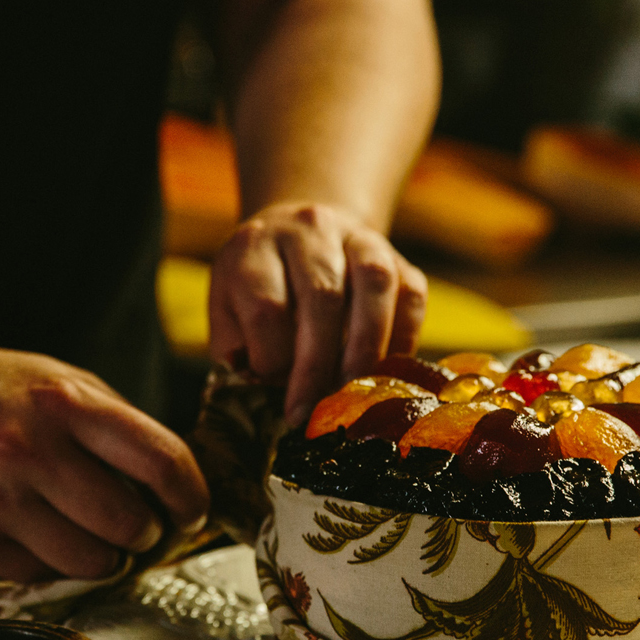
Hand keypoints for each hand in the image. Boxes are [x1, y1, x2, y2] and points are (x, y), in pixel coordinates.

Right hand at [0, 343, 208, 582]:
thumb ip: (111, 421)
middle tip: (137, 526)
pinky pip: (39, 573)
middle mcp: (31, 451)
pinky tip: (34, 530)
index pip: (161, 460)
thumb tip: (171, 480)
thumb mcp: (48, 377)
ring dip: (104, 557)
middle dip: (145, 533)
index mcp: (64, 402)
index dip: (190, 495)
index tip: (191, 510)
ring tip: (91, 533)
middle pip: (129, 523)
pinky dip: (50, 562)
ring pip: (90, 562)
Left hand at [208, 202, 427, 424]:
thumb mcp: (228, 310)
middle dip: (319, 365)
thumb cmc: (256, 288)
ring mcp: (356, 235)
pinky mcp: (395, 253)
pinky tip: (385, 370)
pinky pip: (411, 293)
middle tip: (314, 411)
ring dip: (366, 349)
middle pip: (322, 296)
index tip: (273, 390)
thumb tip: (267, 384)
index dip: (273, 359)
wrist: (295, 233)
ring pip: (374, 284)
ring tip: (352, 392)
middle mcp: (307, 228)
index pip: (267, 307)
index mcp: (254, 246)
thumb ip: (238, 347)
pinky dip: (403, 337)